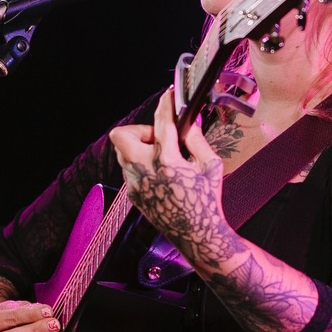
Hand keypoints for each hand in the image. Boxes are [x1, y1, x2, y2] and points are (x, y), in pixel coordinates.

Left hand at [109, 86, 236, 270]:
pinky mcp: (133, 195)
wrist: (198, 235)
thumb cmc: (207, 202)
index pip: (160, 123)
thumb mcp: (210, 165)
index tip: (169, 96)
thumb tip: (191, 121)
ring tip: (161, 155)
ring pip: (122, 152)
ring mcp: (135, 185)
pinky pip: (129, 169)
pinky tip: (160, 173)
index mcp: (167, 162)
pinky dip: (141, 164)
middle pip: (121, 135)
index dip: (166, 105)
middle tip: (159, 138)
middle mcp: (145, 173)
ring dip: (139, 147)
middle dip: (139, 130)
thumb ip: (197, 139)